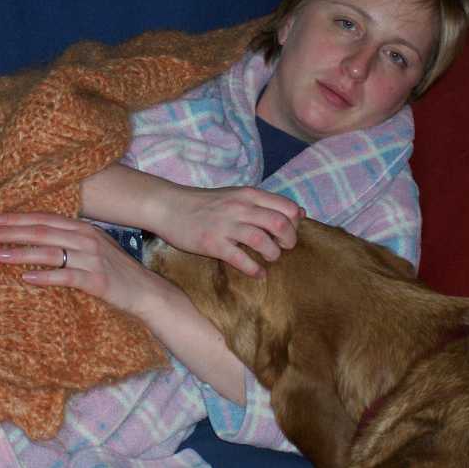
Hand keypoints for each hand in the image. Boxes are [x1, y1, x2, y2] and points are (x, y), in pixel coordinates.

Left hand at [0, 212, 166, 317]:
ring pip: (51, 252)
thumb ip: (71, 240)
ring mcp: (93, 260)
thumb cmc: (115, 271)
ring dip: (22, 253)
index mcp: (85, 229)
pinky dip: (45, 277)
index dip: (20, 218)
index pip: (47, 219)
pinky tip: (26, 279)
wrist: (145, 292)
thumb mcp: (94, 248)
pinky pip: (67, 277)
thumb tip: (37, 238)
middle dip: (13, 232)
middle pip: (44, 232)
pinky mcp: (97, 281)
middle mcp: (88, 239)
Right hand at [152, 185, 303, 276]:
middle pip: (280, 224)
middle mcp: (240, 208)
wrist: (169, 206)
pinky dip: (254, 269)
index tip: (289, 232)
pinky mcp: (212, 243)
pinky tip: (257, 273)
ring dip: (272, 254)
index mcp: (249, 195)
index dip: (295, 223)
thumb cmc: (205, 203)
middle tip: (284, 248)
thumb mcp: (236, 196)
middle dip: (289, 240)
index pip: (287, 207)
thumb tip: (299, 213)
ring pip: (262, 241)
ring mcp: (226, 225)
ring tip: (269, 258)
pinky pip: (240, 259)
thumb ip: (264, 203)